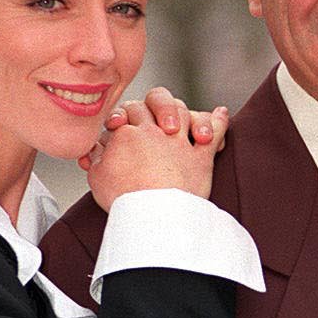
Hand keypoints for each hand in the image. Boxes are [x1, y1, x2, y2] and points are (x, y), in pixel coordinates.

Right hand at [85, 100, 228, 210]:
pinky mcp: (202, 157)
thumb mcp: (97, 177)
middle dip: (157, 105)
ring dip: (184, 112)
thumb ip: (97, 157)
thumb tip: (96, 148)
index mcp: (126, 133)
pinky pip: (216, 131)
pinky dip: (219, 121)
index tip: (120, 126)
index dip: (124, 115)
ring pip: (184, 111)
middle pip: (156, 101)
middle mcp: (155, 131)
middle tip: (156, 121)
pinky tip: (221, 112)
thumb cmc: (124, 200)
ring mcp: (180, 142)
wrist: (153, 216)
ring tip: (182, 121)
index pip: (127, 111)